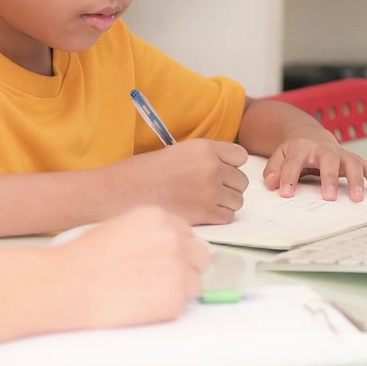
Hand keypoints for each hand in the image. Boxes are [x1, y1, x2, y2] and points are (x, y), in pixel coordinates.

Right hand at [54, 206, 210, 327]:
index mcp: (157, 217)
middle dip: (186, 267)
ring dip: (178, 289)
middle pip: (200, 255)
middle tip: (162, 278)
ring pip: (195, 282)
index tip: (165, 259)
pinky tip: (142, 304)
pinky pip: (183, 304)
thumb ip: (147, 234)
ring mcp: (178, 268)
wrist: (71, 285)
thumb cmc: (83, 259)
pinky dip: (167, 307)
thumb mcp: (116, 227)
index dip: (176, 249)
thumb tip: (159, 250)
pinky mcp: (176, 298)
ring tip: (147, 294)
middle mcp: (174, 239)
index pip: (186, 233)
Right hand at [118, 138, 248, 224]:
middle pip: (241, 181)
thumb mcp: (177, 152)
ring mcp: (211, 192)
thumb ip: (202, 158)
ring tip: (205, 203)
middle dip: (229, 186)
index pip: (240, 156)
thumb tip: (220, 169)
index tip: (220, 169)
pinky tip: (201, 213)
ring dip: (225, 203)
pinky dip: (218, 217)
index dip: (231, 164)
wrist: (125, 192)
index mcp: (204, 148)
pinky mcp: (206, 214)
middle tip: (210, 190)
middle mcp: (212, 168)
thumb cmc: (143, 172)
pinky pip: (228, 217)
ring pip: (237, 200)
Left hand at [262, 127, 366, 201]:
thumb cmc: (295, 150)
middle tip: (329, 197)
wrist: (309, 135)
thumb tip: (272, 184)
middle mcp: (324, 148)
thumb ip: (274, 170)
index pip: (294, 162)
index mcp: (301, 147)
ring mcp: (341, 153)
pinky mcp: (353, 158)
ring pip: (353, 162)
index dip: (289, 177)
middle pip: (329, 159)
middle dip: (329, 178)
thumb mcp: (279, 156)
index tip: (286, 194)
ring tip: (357, 198)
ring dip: (356, 180)